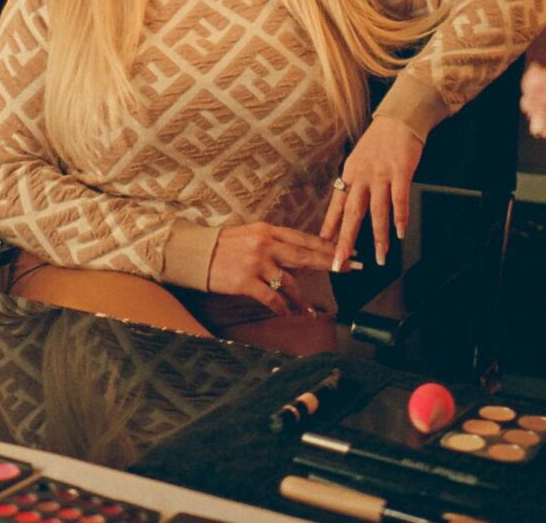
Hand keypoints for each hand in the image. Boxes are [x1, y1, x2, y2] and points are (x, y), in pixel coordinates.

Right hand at [207, 222, 337, 314]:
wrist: (194, 254)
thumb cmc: (223, 246)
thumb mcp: (250, 235)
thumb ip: (273, 242)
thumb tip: (298, 255)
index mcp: (268, 230)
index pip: (304, 238)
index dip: (327, 246)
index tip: (346, 251)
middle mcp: (265, 244)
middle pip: (305, 255)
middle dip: (330, 263)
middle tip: (351, 269)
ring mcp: (256, 263)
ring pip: (290, 282)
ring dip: (301, 299)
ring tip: (308, 311)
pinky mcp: (246, 282)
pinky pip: (272, 298)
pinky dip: (283, 308)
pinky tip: (289, 314)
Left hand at [320, 115, 423, 270]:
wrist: (398, 120)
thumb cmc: (379, 143)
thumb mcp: (359, 162)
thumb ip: (354, 185)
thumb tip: (346, 210)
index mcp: (349, 174)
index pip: (336, 205)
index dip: (330, 227)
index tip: (322, 247)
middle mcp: (362, 176)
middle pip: (352, 213)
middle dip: (345, 241)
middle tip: (340, 262)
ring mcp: (381, 174)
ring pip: (377, 211)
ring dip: (379, 236)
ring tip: (380, 257)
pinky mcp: (400, 171)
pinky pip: (399, 199)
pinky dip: (400, 217)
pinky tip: (400, 233)